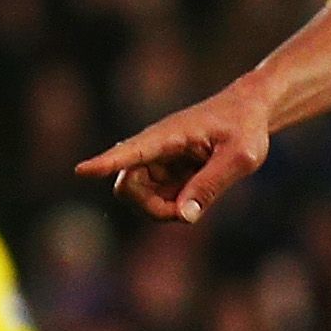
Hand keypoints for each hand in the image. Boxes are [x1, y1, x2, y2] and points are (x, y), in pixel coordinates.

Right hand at [75, 79, 270, 223]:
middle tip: (186, 211)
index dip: (105, 162)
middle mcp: (154, 148)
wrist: (248, 114)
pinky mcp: (164, 174)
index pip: (130, 151)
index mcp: (168, 136)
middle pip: (127, 187)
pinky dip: (171, 208)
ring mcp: (157, 162)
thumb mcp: (240, 157)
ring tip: (196, 202)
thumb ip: (212, 185)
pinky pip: (155, 201)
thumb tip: (183, 216)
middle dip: (150, 208)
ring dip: (162, 210)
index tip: (81, 170)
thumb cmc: (245, 129)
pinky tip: (195, 197)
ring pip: (139, 198)